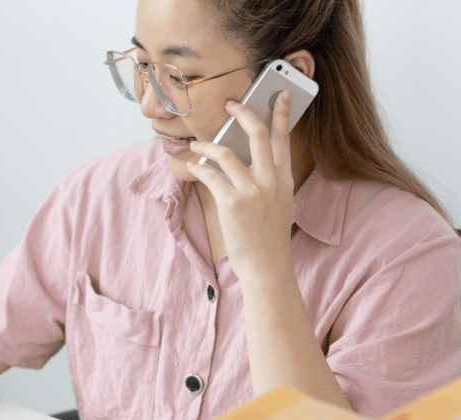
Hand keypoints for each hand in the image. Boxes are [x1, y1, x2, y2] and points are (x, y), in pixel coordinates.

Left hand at [186, 92, 295, 280]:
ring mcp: (251, 191)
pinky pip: (210, 175)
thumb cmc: (268, 237)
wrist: (267, 266)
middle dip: (243, 113)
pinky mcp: (231, 203)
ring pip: (227, 153)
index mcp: (284, 179)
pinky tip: (193, 166)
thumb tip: (246, 158)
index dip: (280, 113)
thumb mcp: (279, 203)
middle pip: (257, 134)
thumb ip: (268, 180)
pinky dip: (199, 167)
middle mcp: (270, 181)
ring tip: (197, 144)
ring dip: (208, 145)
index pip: (283, 138)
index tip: (278, 94)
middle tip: (230, 103)